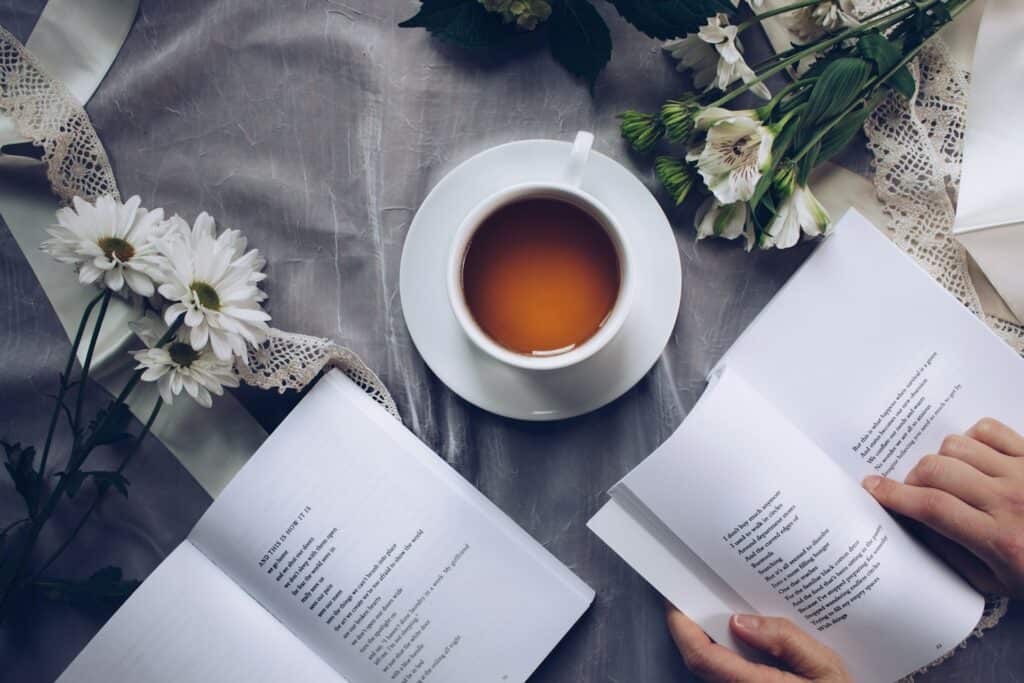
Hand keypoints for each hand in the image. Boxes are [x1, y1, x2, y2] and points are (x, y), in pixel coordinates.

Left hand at [667, 607, 850, 681]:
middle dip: (690, 624)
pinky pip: (725, 669)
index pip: (701, 656)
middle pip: (699, 658)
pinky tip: (737, 630)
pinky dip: (723, 647)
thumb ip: (786, 641)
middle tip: (692, 589)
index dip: (680, 625)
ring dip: (706, 635)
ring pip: (710, 665)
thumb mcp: (826, 667)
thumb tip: (740, 620)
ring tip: (714, 603)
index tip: (674, 596)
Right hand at [863, 418, 1023, 598]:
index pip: (931, 507)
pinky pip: (988, 429)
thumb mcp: (994, 583)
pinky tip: (974, 460)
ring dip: (942, 461)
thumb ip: (949, 553)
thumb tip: (909, 522)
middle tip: (914, 492)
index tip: (872, 488)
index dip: (893, 494)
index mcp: (999, 540)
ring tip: (949, 479)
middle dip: (912, 479)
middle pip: (936, 470)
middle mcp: (1011, 501)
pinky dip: (971, 440)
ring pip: (956, 446)